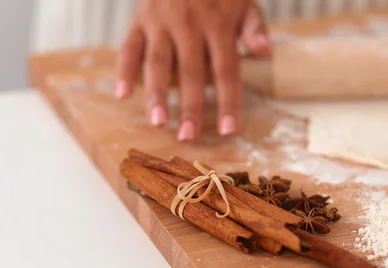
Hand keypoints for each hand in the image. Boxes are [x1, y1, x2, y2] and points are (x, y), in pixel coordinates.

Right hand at [116, 0, 269, 140]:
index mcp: (218, 24)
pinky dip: (124, 70)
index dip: (228, 101)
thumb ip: (254, 27)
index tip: (228, 129)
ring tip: (158, 122)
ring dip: (157, 94)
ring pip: (157, 63)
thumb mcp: (244, 3)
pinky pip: (128, 47)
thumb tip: (264, 51)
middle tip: (188, 136)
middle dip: (190, 107)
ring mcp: (161, 22)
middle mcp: (188, 24)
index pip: (226, 70)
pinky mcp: (139, 20)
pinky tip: (123, 95)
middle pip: (191, 72)